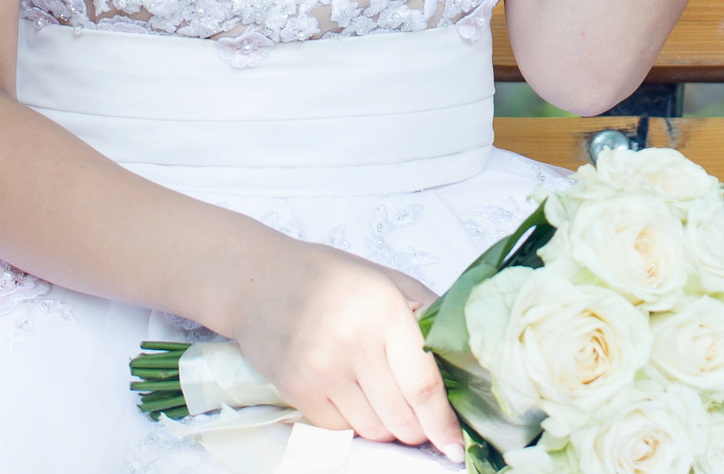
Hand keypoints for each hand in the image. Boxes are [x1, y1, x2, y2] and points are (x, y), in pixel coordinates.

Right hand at [224, 239, 459, 457]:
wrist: (261, 281)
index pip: (423, 385)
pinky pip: (340, 429)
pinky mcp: (296, 390)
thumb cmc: (331, 278)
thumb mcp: (388, 281)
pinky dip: (355, 423)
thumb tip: (462, 359)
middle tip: (423, 420)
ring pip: (373, 430)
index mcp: (384, 311)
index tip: (457, 444)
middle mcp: (353, 343)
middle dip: (420, 429)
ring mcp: (321, 371)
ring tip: (386, 402)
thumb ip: (428, 315)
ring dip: (389, 428)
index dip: (444, 423)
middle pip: (401, 418)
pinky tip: (354, 397)